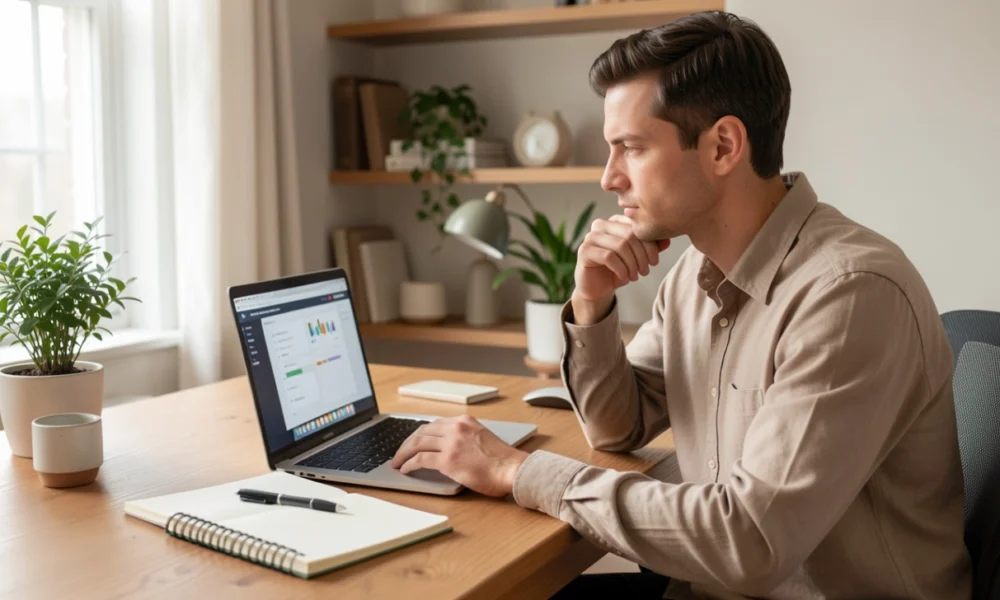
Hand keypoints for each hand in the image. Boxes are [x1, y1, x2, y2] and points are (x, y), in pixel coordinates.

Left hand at [390, 416, 528, 496]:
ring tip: (397, 462)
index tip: (412, 441)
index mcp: (464, 421)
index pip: (434, 424)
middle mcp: (456, 428)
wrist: (512, 469)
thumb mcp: (482, 438)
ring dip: (403, 453)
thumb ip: (465, 438)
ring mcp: (451, 443)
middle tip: (399, 452)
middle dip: (407, 442)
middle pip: (422, 431)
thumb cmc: (502, 460)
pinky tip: (405, 469)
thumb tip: (449, 448)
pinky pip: (420, 459)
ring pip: (417, 444)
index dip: (420, 434)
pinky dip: (409, 464)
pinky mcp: (447, 460)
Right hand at [572, 215, 669, 322]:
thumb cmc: (618, 269)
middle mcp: (601, 225)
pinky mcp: (584, 251)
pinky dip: (621, 269)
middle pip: (630, 235)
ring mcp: (591, 237)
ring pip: (620, 245)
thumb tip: (667, 239)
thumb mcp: (638, 257)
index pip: (637, 225)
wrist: (597, 288)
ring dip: (632, 264)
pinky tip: (624, 278)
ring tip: (635, 276)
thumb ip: (652, 247)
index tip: (654, 261)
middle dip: (642, 255)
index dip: (650, 244)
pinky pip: (609, 257)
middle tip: (646, 271)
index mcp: (615, 221)